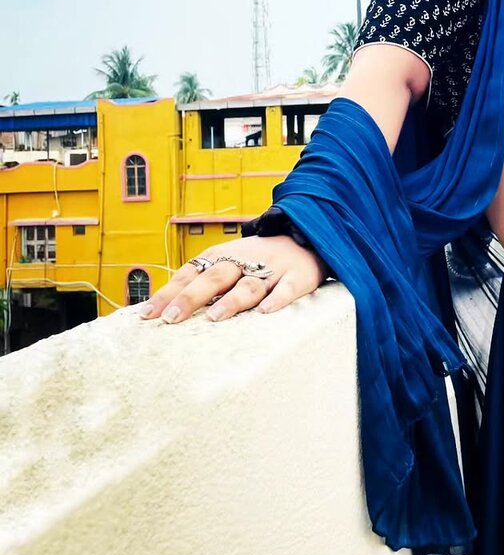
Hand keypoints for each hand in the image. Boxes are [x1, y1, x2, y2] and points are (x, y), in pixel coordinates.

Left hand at [138, 234, 328, 324]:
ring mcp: (271, 268)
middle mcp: (244, 261)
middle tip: (171, 318)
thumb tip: (160, 308)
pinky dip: (278, 299)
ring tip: (215, 317)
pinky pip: (288, 288)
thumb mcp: (228, 260)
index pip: (191, 273)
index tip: (147, 314)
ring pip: (249, 284)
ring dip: (232, 300)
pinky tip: (267, 311)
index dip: (169, 292)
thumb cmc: (257, 258)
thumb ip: (200, 280)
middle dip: (192, 297)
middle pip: (215, 277)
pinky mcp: (298, 276)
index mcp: (223, 256)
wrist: (306, 237)